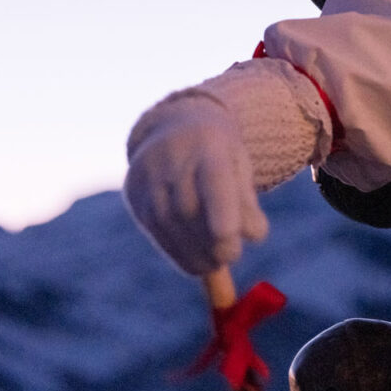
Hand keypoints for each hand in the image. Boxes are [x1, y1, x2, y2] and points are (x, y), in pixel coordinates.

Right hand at [123, 93, 270, 275]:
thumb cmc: (218, 152)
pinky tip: (196, 264)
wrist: (173, 126)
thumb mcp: (238, 165)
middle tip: (230, 256)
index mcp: (208, 142)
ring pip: (169, 222)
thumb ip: (247, 200)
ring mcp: (149, 175)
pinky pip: (155, 229)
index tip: (231, 237)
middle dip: (211, 240)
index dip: (221, 209)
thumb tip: (255, 237)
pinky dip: (177, 253)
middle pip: (189, 206)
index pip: (214, 177)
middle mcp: (173, 156)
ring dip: (194, 252)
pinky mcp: (135, 194)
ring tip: (216, 264)